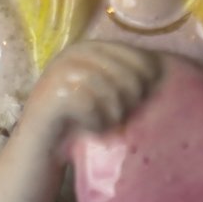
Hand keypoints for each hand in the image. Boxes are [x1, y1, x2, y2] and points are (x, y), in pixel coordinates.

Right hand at [20, 42, 161, 155]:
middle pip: (122, 70)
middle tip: (125, 115)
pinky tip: (94, 131)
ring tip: (111, 124)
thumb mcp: (101, 95)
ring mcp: (58, 74)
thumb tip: (165, 71)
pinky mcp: (51, 97)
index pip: (129, 52)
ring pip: (107, 88)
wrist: (38, 152)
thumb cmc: (77, 125)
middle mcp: (70, 56)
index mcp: (86, 49)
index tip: (149, 93)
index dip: (145, 72)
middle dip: (131, 95)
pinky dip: (97, 122)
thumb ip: (123, 79)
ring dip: (115, 111)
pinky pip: (89, 106)